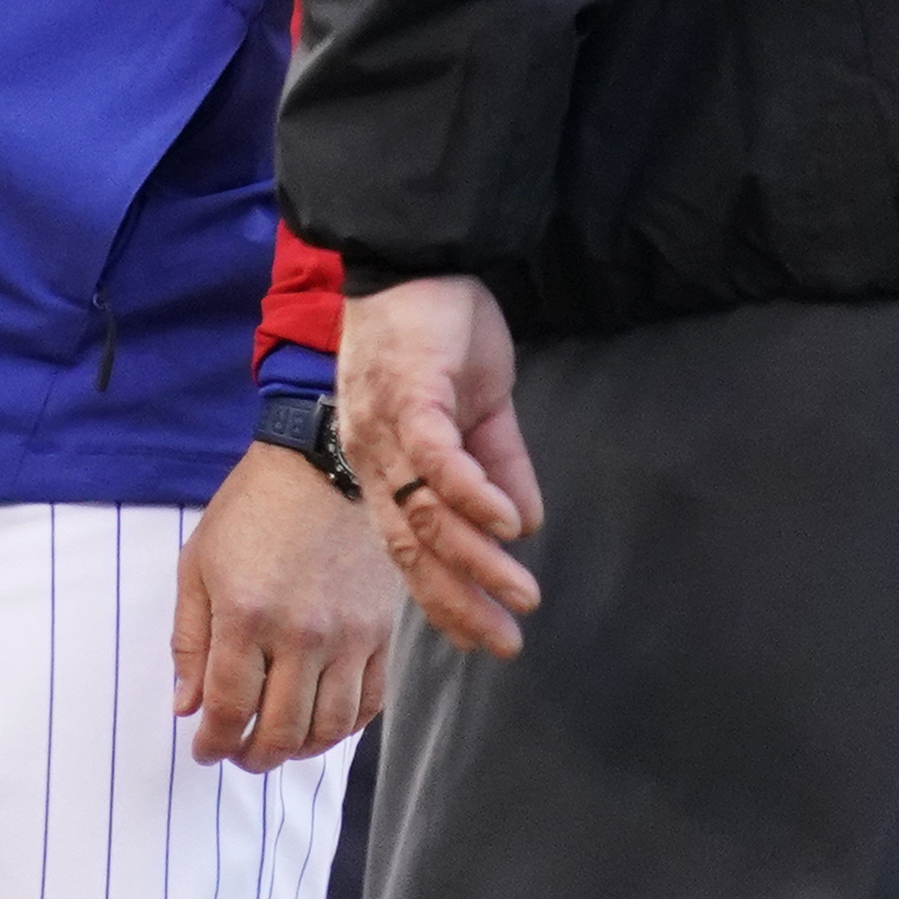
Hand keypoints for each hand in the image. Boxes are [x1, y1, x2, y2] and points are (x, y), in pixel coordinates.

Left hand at [172, 441, 401, 769]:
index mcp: (247, 615)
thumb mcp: (198, 564)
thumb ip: (189, 640)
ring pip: (326, 730)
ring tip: (275, 745)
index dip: (213, 742)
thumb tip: (186, 707)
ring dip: (296, 752)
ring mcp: (348, 636)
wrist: (323, 466)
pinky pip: (368, 705)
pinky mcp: (380, 634)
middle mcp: (302, 634)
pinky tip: (318, 724)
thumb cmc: (251, 510)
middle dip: (251, 757)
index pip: (230, 709)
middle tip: (237, 754)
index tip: (204, 750)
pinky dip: (342, 729)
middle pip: (280, 732)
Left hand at [337, 275, 544, 657]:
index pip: (408, 550)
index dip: (444, 599)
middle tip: (506, 644)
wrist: (417, 255)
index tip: (485, 639)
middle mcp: (374, 456)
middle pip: (410, 548)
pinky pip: (435, 457)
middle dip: (459, 602)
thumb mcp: (477, 408)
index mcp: (383, 465)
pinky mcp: (409, 392)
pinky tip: (508, 525)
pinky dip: (471, 494)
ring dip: (476, 559)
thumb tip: (524, 526)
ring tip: (522, 594)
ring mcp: (386, 426)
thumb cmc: (439, 328)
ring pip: (425, 511)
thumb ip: (497, 465)